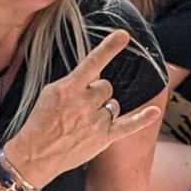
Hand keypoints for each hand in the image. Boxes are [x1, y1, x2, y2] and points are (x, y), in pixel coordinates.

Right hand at [8, 29, 163, 182]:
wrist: (35, 155)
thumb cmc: (40, 122)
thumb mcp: (49, 93)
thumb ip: (73, 82)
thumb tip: (93, 73)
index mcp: (68, 89)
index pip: (92, 62)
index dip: (109, 48)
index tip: (124, 35)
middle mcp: (84, 103)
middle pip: (106, 87)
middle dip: (97, 93)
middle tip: (81, 107)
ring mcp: (95, 121)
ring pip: (114, 104)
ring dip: (104, 109)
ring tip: (85, 122)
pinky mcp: (103, 138)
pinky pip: (128, 126)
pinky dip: (142, 119)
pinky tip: (155, 112)